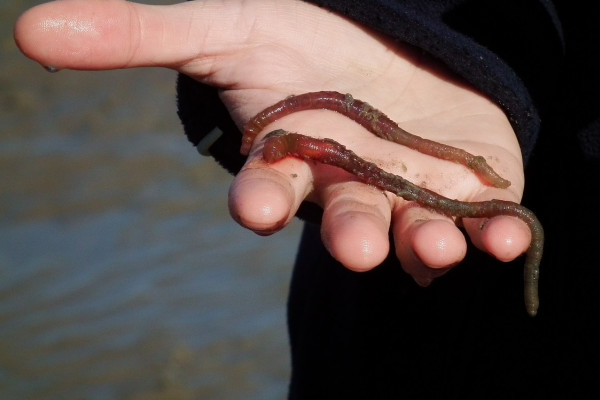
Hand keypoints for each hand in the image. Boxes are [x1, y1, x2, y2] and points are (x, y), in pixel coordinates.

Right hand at [15, 0, 530, 284]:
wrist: (384, 53)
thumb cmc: (303, 46)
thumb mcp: (229, 29)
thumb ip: (143, 36)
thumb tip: (30, 30)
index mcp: (291, 161)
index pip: (266, 189)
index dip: (259, 199)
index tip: (256, 206)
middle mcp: (346, 191)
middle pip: (342, 219)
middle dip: (345, 233)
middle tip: (351, 244)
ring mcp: (405, 198)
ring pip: (410, 234)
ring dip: (422, 244)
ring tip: (437, 247)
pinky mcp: (462, 196)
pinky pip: (479, 225)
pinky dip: (496, 234)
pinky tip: (509, 235)